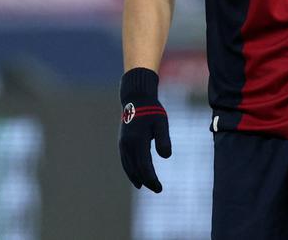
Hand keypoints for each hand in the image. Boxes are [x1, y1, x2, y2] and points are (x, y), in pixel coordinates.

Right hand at [119, 68, 171, 192]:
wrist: (136, 99)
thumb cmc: (152, 111)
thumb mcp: (161, 123)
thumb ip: (163, 139)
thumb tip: (166, 157)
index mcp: (137, 140)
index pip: (144, 165)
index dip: (151, 178)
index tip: (159, 188)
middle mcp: (127, 144)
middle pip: (136, 168)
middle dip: (146, 181)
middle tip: (157, 189)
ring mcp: (123, 144)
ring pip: (128, 166)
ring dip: (137, 178)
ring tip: (146, 186)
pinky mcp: (122, 143)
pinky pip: (125, 161)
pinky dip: (130, 170)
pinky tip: (136, 177)